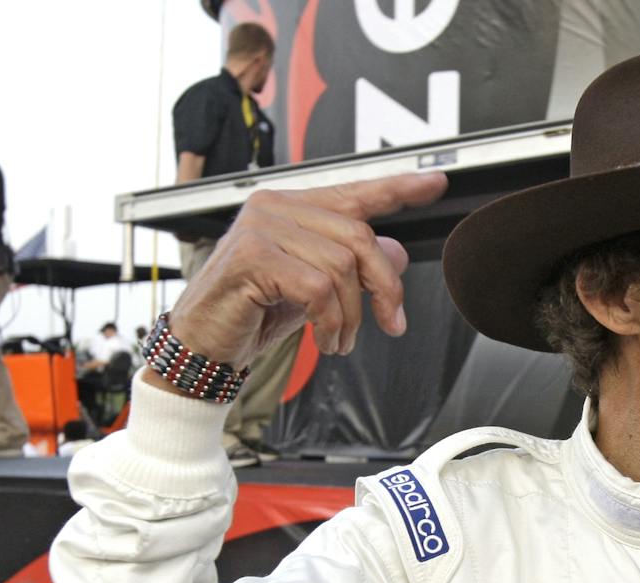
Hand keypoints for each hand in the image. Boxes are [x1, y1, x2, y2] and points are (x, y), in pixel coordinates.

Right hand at [167, 172, 448, 367]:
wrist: (205, 344)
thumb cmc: (253, 313)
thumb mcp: (316, 290)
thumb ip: (353, 268)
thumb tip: (397, 253)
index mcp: (293, 207)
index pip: (355, 192)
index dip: (398, 187)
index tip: (435, 182)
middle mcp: (276, 206)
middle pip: (360, 236)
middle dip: (384, 287)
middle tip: (391, 324)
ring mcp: (261, 226)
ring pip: (342, 267)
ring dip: (351, 315)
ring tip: (340, 340)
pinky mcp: (252, 256)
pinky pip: (318, 288)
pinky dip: (330, 321)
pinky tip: (324, 339)